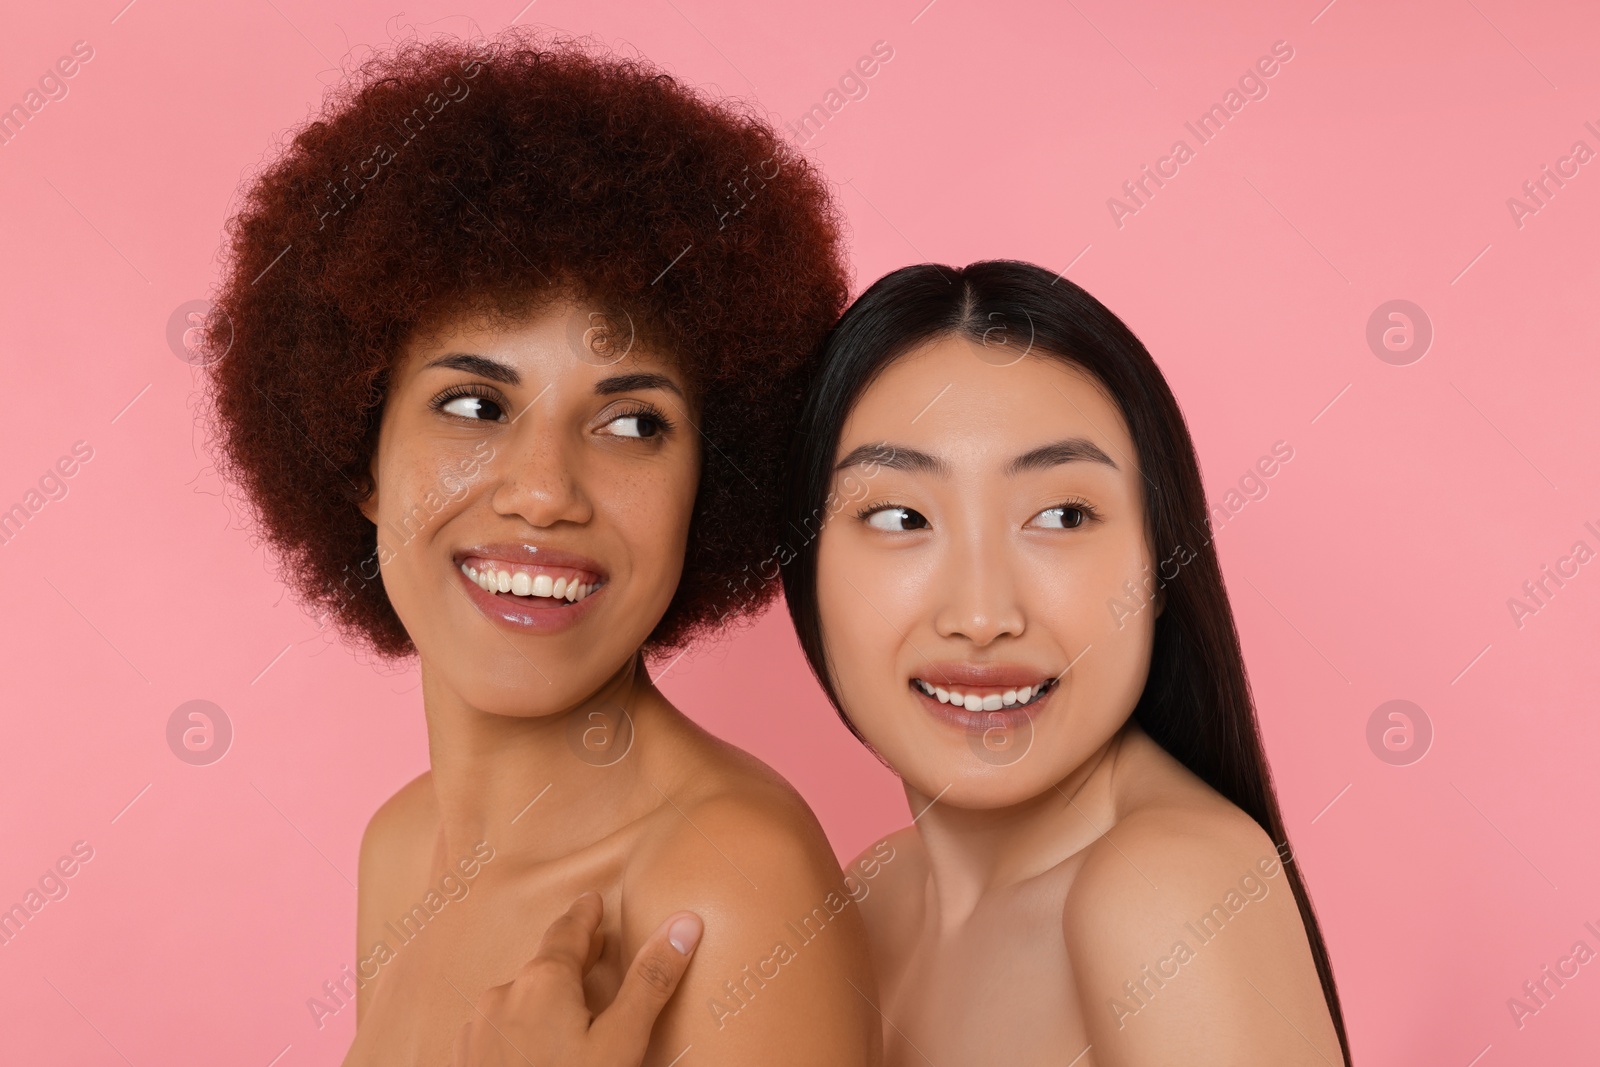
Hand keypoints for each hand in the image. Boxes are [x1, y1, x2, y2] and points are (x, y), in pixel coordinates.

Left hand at [449, 891, 702, 1066]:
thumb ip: (650, 982)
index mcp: (542, 981)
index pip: (567, 931)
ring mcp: (477, 1030)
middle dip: (569, 959)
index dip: (584, 916)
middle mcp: (502, 995)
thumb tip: (684, 922)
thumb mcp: (622, 1042)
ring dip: (544, 999)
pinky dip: (522, 1029)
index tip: (591, 901)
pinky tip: (535, 1050)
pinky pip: (500, 1030)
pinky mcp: (465, 1059)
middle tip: (592, 949)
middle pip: (543, 966)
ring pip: (519, 1000)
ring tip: (569, 1012)